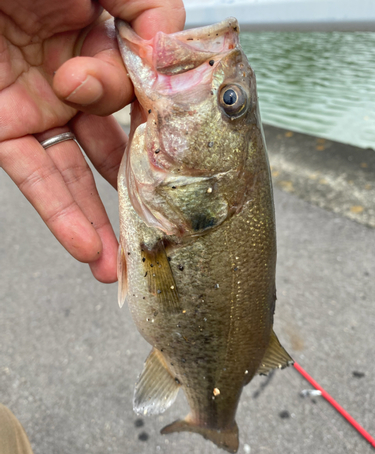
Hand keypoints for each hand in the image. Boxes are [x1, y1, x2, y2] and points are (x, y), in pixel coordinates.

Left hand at [0, 0, 184, 281]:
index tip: (182, 153)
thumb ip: (148, 8)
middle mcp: (74, 81)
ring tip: (125, 261)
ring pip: (78, 174)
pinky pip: (36, 178)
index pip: (147, 95)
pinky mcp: (4, 130)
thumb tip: (169, 56)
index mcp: (102, 42)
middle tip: (164, 224)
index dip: (165, 126)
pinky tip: (88, 246)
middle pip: (118, 146)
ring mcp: (40, 110)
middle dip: (141, 189)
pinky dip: (61, 215)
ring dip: (103, 222)